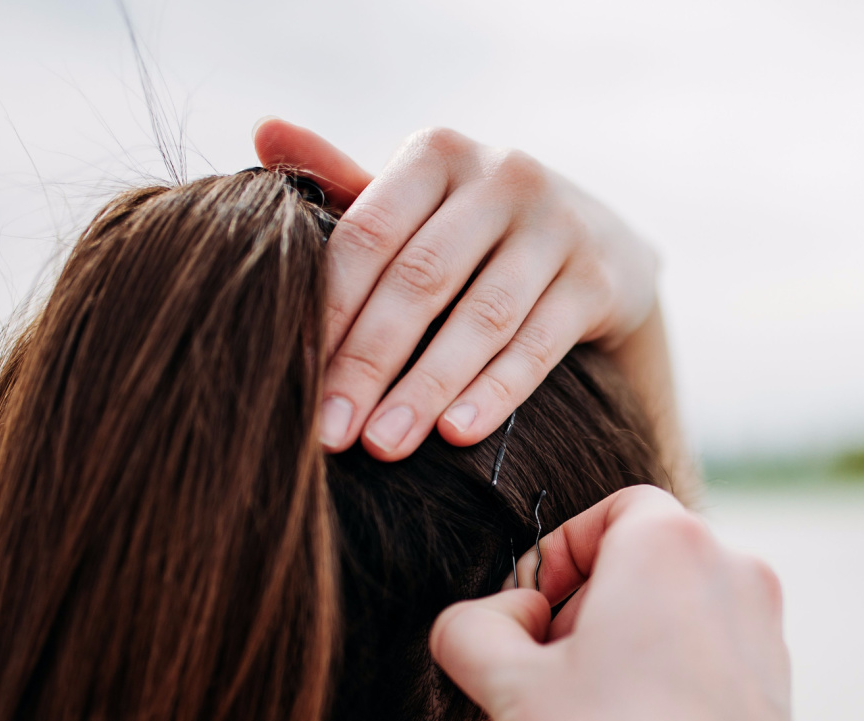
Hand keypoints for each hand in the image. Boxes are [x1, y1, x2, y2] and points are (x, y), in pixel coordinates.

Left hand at [254, 119, 658, 459]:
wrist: (598, 249)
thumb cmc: (475, 236)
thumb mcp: (418, 207)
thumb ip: (345, 185)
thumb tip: (264, 131)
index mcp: (438, 155)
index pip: (368, 237)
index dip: (327, 313)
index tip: (292, 380)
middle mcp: (502, 176)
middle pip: (420, 280)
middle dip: (368, 363)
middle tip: (330, 435)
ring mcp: (558, 225)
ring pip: (482, 318)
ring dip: (427, 388)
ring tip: (384, 446)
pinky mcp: (599, 279)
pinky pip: (539, 344)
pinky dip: (496, 392)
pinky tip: (456, 436)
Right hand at [431, 486, 863, 720]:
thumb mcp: (510, 688)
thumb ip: (469, 629)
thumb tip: (475, 624)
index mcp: (673, 544)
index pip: (602, 515)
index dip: (547, 563)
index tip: (519, 624)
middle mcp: (733, 575)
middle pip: (624, 579)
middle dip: (562, 633)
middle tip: (524, 692)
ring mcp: (761, 639)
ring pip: (648, 639)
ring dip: (587, 684)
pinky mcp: (770, 698)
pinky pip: (683, 680)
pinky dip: (632, 711)